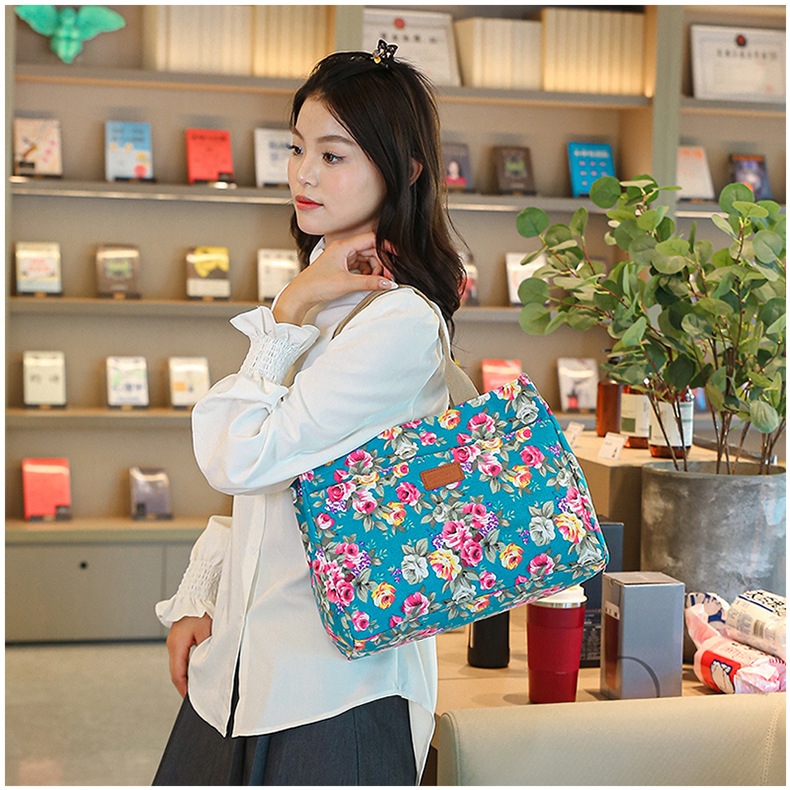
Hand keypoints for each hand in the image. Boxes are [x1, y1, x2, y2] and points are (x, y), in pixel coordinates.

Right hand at [166, 613, 211, 697]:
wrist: (197, 593)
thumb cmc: (201, 608)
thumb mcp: (207, 632)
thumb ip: (207, 650)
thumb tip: (211, 666)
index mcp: (177, 645)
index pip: (178, 674)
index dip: (184, 689)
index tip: (190, 700)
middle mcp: (172, 644)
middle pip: (176, 671)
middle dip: (184, 685)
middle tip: (194, 696)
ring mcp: (174, 640)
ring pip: (178, 664)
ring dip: (186, 675)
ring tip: (195, 686)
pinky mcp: (179, 636)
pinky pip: (181, 655)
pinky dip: (187, 665)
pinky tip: (195, 670)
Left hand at [273, 232, 395, 324]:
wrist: (301, 294)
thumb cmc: (316, 285)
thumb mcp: (346, 283)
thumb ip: (370, 282)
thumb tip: (387, 283)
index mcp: (343, 246)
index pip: (370, 239)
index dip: (385, 246)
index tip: (396, 254)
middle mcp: (343, 249)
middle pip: (370, 249)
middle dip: (381, 262)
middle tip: (388, 276)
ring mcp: (342, 257)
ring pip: (366, 258)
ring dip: (374, 268)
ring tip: (378, 280)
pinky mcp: (341, 266)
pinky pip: (360, 265)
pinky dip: (367, 272)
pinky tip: (369, 280)